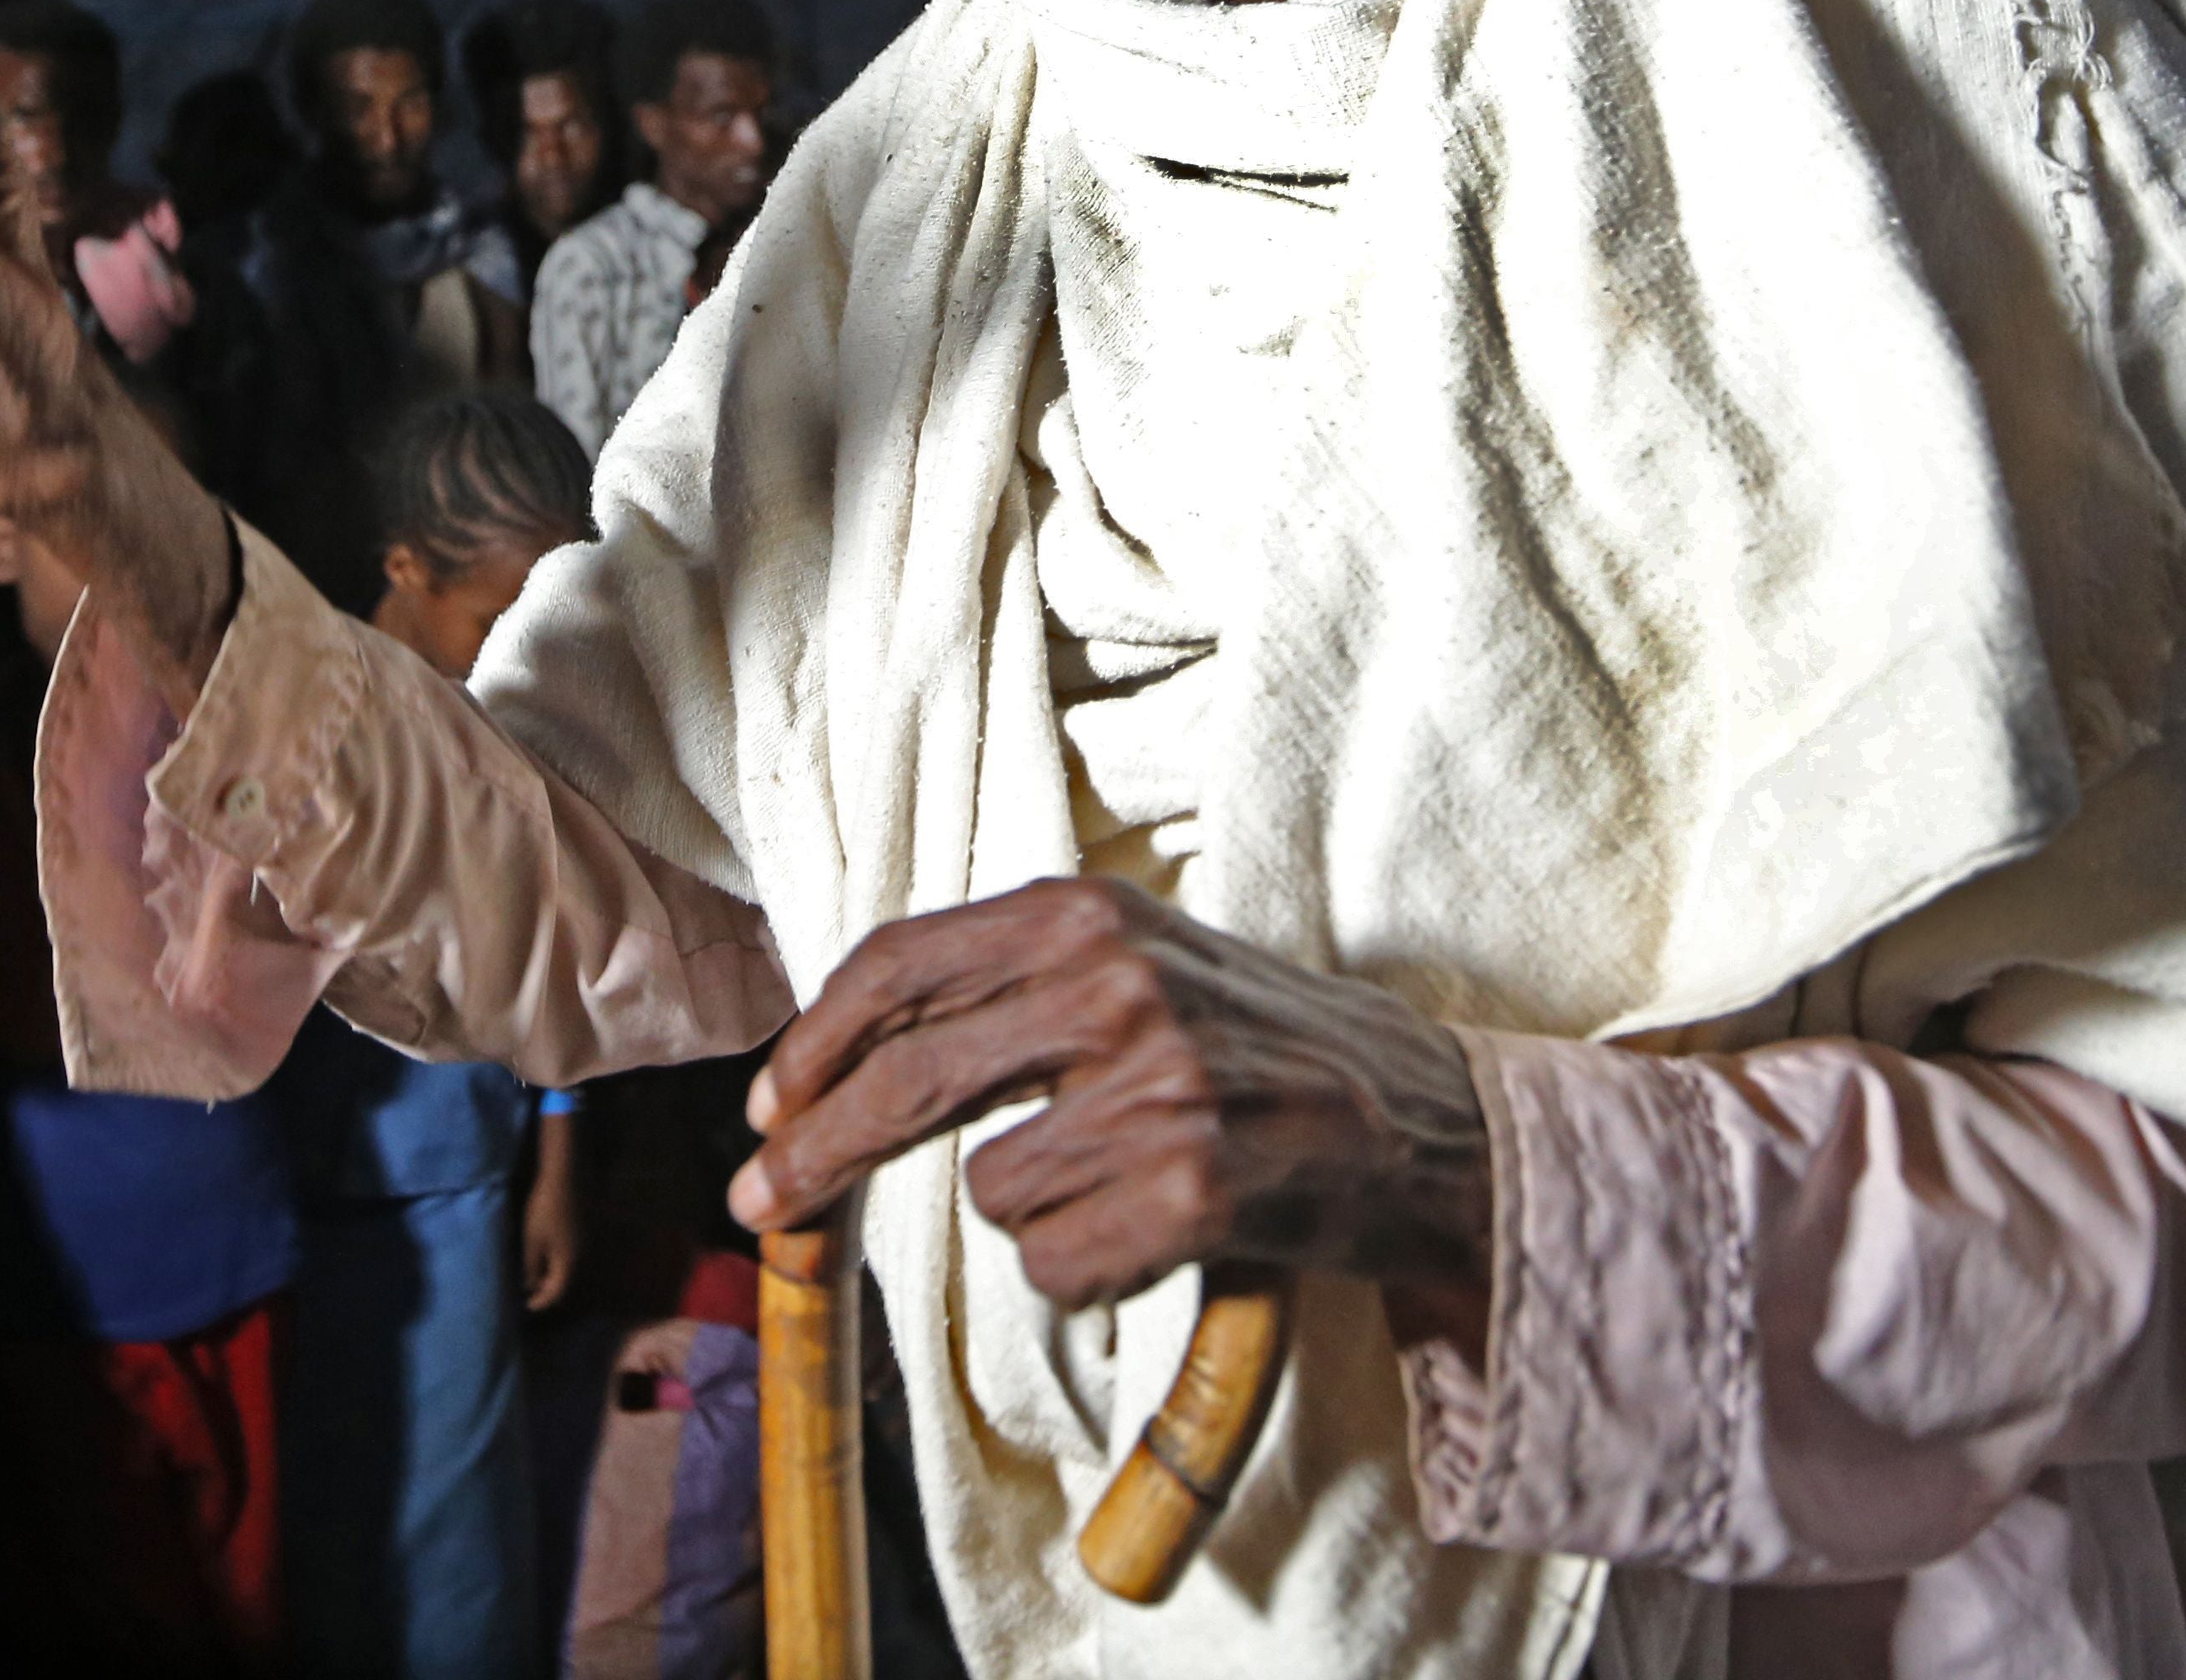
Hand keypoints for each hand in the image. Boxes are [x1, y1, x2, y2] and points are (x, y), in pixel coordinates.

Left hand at [522, 1111, 581, 1312]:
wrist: (566, 1175)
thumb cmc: (545, 1209)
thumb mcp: (532, 1240)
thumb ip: (532, 1267)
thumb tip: (530, 1287)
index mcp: (569, 1263)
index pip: (556, 1293)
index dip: (541, 1303)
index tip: (527, 1306)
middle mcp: (584, 1257)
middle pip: (566, 1283)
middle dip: (547, 1290)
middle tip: (529, 1293)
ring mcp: (587, 1243)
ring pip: (570, 1268)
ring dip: (553, 1275)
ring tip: (535, 1274)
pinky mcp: (587, 1230)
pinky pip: (572, 1254)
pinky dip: (558, 1260)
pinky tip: (546, 1254)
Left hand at [726, 878, 1491, 1315]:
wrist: (1424, 1123)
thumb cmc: (1256, 1050)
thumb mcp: (1134, 967)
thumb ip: (1006, 987)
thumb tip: (834, 1063)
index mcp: (1086, 913)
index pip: (900, 967)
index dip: (813, 1044)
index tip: (769, 1106)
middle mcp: (1116, 985)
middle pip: (906, 1079)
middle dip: (816, 1154)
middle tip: (760, 1201)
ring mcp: (1159, 1087)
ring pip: (991, 1194)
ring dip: (1034, 1216)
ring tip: (1124, 1192)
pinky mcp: (1194, 1190)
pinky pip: (1058, 1266)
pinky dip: (1089, 1271)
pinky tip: (1162, 1234)